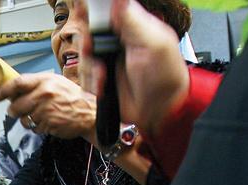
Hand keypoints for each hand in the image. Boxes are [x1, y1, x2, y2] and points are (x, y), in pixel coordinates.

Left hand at [0, 72, 96, 141]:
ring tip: (40, 115)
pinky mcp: (48, 124)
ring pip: (23, 119)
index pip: (17, 83)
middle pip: (15, 106)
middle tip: (19, 110)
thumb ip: (35, 84)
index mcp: (45, 81)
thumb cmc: (71, 96)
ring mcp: (46, 110)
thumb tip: (13, 89)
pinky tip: (48, 121)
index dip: (4, 90)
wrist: (90, 112)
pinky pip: (34, 128)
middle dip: (14, 110)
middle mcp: (44, 94)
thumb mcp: (55, 82)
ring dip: (27, 120)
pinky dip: (38, 127)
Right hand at [81, 0, 188, 136]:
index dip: (91, 11)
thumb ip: (133, 20)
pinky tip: (102, 87)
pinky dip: (90, 83)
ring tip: (104, 78)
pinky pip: (84, 76)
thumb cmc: (165, 78)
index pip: (106, 9)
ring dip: (90, 69)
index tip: (82, 13)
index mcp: (133, 26)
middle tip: (94, 54)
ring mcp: (109, 60)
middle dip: (87, 45)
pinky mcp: (102, 78)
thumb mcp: (153, 44)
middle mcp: (118, 41)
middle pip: (88, 32)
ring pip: (83, 55)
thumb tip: (117, 0)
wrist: (160, 111)